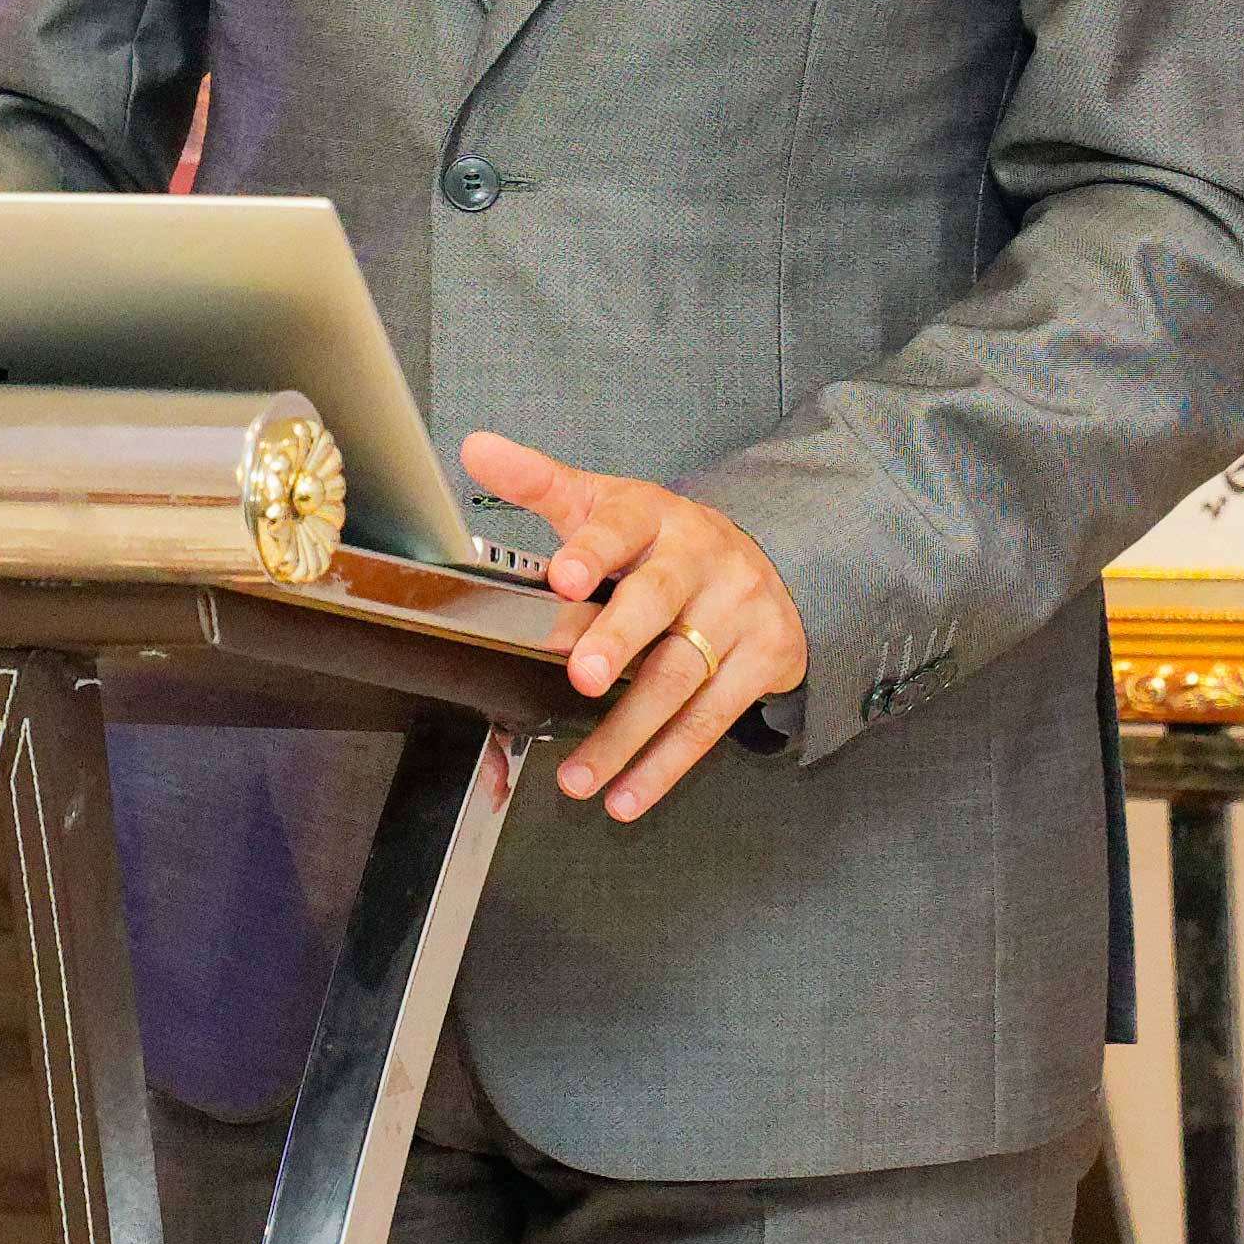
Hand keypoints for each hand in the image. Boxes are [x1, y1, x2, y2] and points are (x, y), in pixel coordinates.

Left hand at [463, 432, 807, 822]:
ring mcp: (738, 609)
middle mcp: (700, 557)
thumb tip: (476, 449)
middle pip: (658, 598)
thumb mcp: (606, 504)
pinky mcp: (765, 657)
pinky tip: (627, 795)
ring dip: (627, 733)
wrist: (767, 561)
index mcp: (652, 515)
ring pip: (680, 675)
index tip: (560, 575)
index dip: (592, 549)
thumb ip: (538, 484)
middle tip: (583, 674)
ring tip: (578, 776)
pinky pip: (710, 719)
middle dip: (619, 638)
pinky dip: (665, 764)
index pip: (619, 525)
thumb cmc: (662, 541)